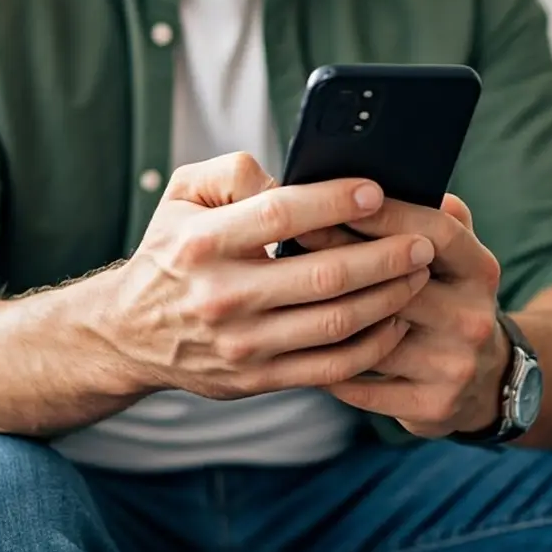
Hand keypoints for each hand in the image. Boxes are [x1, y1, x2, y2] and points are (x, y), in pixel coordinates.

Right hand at [100, 153, 433, 399]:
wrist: (130, 333)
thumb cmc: (171, 250)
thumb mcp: (182, 195)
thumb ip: (231, 172)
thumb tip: (291, 178)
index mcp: (201, 243)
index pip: (279, 216)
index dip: (333, 202)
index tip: (376, 190)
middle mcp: (220, 296)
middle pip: (322, 275)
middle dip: (383, 255)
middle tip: (421, 240)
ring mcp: (241, 344)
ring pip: (335, 323)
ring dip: (388, 297)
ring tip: (418, 274)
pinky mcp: (257, 379)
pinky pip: (330, 367)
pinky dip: (372, 344)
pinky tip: (395, 319)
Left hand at [309, 193, 507, 437]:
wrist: (488, 382)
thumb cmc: (448, 295)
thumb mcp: (456, 253)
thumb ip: (430, 216)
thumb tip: (385, 177)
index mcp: (479, 269)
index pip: (433, 231)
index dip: (385, 214)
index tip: (337, 198)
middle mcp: (473, 317)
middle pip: (397, 283)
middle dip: (340, 258)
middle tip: (292, 239)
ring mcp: (455, 365)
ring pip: (372, 334)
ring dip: (324, 312)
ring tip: (282, 290)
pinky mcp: (433, 405)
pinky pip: (362, 381)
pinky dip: (326, 362)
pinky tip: (296, 343)